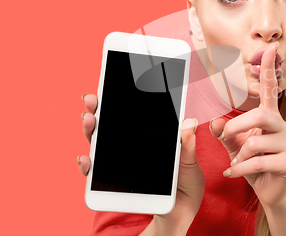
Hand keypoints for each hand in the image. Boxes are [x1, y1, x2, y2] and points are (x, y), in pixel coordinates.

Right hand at [78, 94, 204, 233]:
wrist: (180, 210)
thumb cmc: (186, 182)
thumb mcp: (189, 162)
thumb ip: (187, 145)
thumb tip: (188, 123)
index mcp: (149, 137)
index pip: (130, 115)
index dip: (119, 99)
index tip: (110, 85)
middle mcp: (130, 147)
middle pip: (109, 125)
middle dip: (98, 110)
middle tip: (92, 100)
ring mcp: (120, 164)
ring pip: (99, 144)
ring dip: (91, 131)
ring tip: (89, 120)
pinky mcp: (114, 184)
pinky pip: (96, 175)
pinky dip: (88, 166)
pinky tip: (86, 159)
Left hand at [209, 43, 285, 209]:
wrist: (270, 192)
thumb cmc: (254, 164)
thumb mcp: (235, 147)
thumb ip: (225, 134)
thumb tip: (216, 121)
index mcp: (271, 118)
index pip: (272, 90)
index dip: (269, 70)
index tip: (269, 48)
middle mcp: (284, 127)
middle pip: (261, 115)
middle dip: (238, 125)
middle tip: (227, 136)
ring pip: (257, 141)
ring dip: (239, 154)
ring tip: (236, 162)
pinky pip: (259, 161)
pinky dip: (241, 168)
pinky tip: (234, 172)